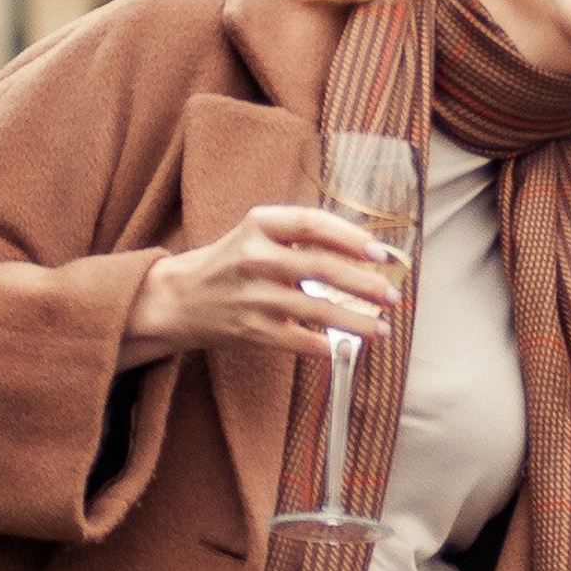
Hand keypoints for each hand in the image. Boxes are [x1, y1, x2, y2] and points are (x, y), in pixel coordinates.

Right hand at [118, 206, 401, 370]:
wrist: (178, 298)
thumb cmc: (231, 262)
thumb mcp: (258, 233)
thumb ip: (302, 235)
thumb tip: (365, 249)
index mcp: (260, 224)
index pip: (313, 224)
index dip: (351, 237)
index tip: (381, 253)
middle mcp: (255, 257)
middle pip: (322, 268)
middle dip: (364, 283)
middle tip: (392, 294)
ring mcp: (252, 295)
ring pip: (316, 309)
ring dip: (356, 321)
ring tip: (382, 328)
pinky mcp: (250, 329)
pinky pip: (298, 340)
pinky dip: (325, 345)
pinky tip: (344, 347)